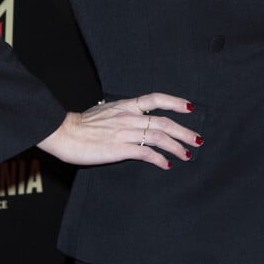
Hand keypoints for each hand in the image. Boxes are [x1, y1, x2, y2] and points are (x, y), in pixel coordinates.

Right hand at [37, 92, 201, 169]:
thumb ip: (122, 112)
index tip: (190, 107)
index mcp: (126, 105)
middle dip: (184, 131)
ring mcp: (125, 132)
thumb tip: (133, 116)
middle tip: (198, 139)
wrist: (65, 132)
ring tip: (188, 154)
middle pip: (164, 121)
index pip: (156, 98)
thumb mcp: (105, 110)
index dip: (175, 102)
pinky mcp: (120, 149)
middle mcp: (129, 116)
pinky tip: (167, 165)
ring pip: (159, 137)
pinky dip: (160, 159)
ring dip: (177, 146)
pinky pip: (146, 153)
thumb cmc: (82, 123)